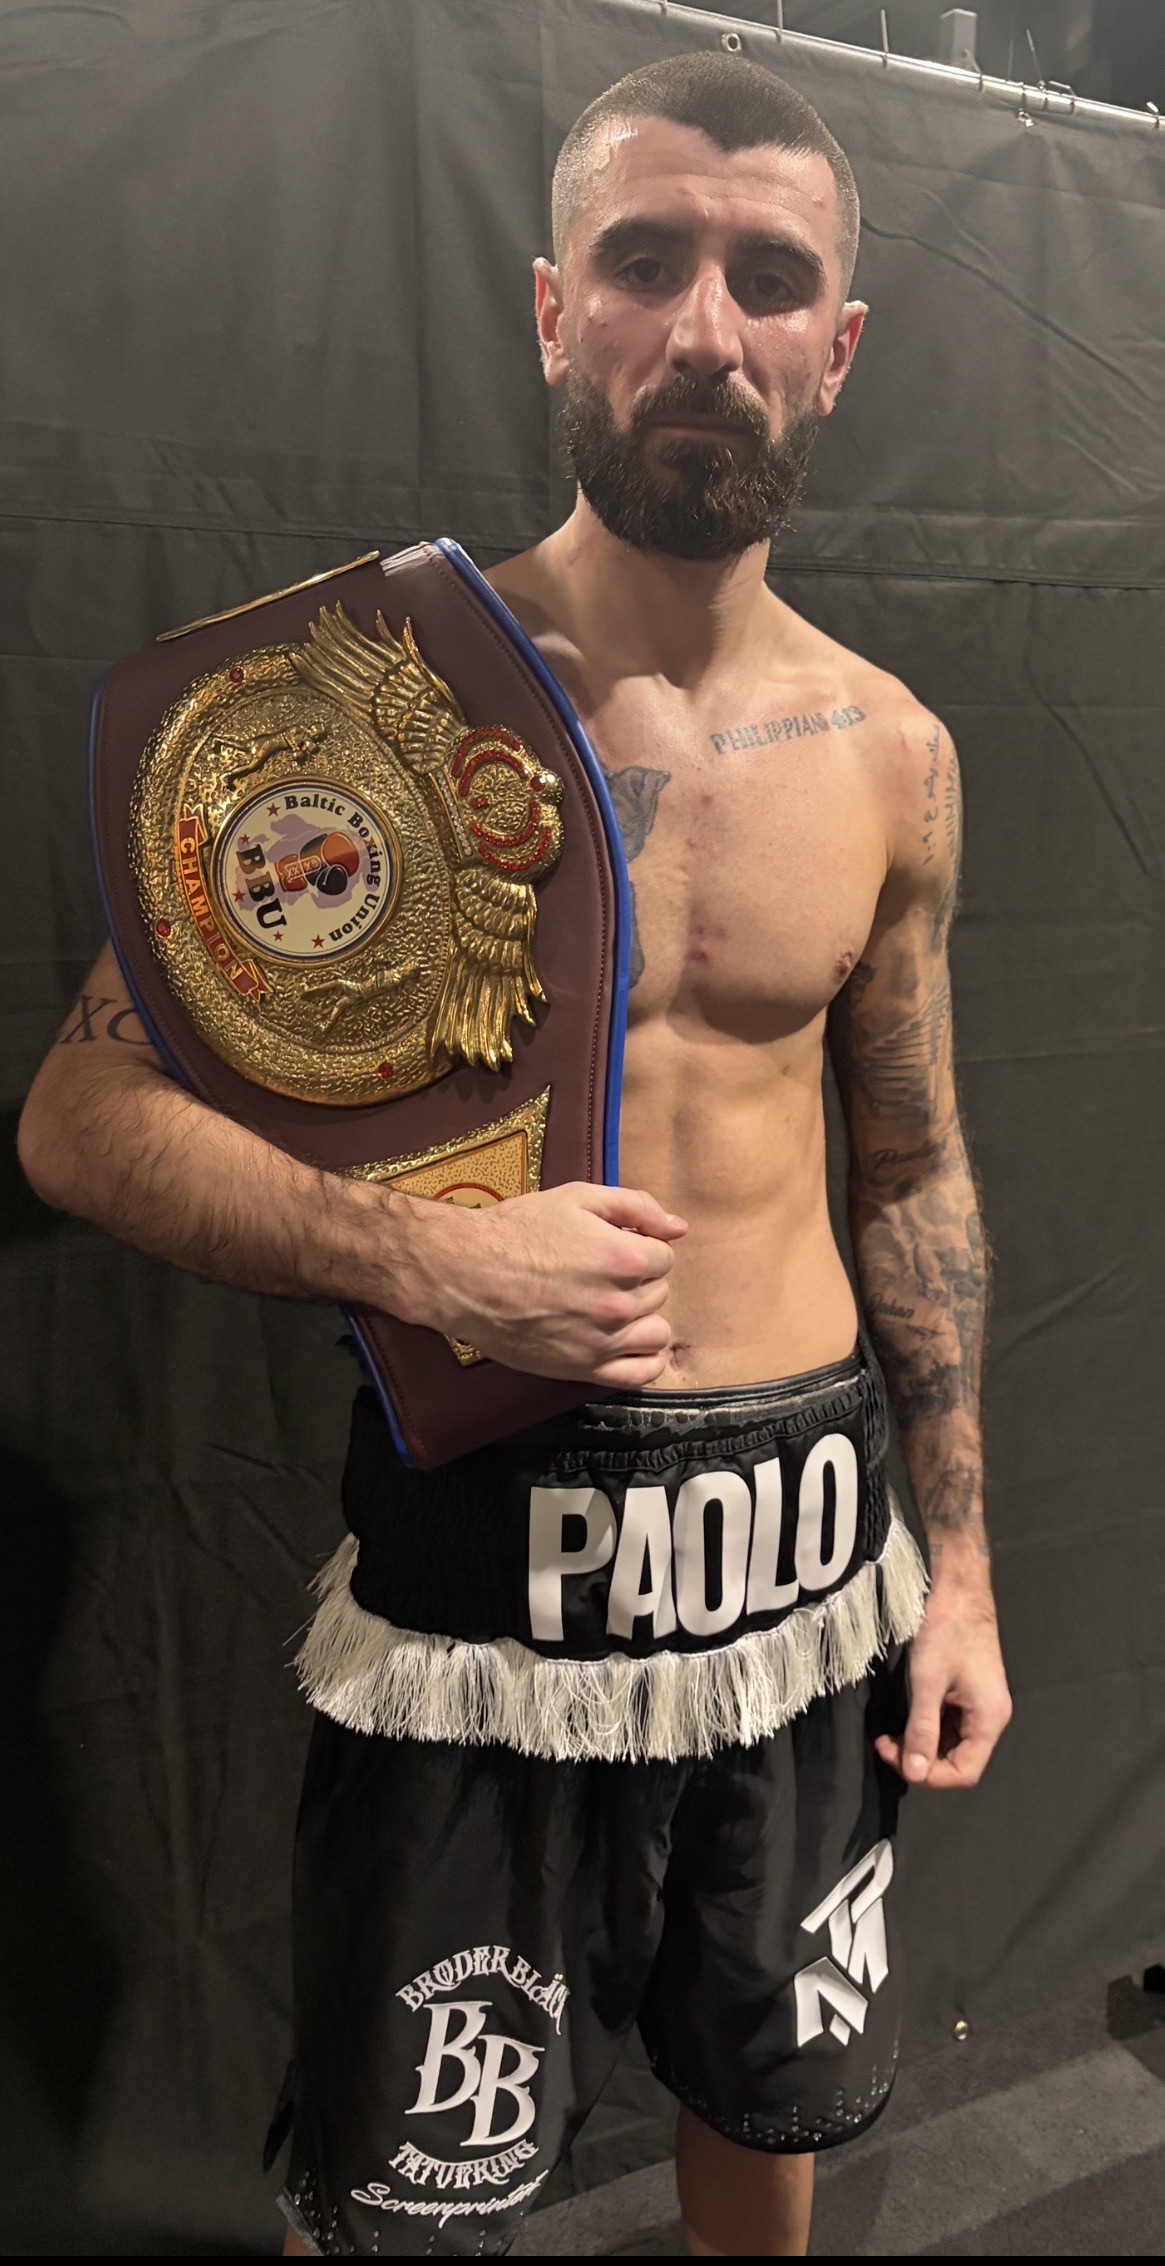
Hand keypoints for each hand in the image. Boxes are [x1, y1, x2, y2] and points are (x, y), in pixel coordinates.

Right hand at [390, 1180, 687, 1387]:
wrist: (466, 1273)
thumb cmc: (518, 1230)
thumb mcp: (577, 1198)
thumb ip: (635, 1207)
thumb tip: (679, 1228)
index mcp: (624, 1258)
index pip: (663, 1257)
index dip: (640, 1247)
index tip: (614, 1246)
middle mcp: (619, 1304)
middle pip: (659, 1292)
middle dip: (638, 1279)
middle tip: (601, 1272)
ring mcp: (603, 1341)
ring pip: (656, 1332)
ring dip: (642, 1316)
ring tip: (611, 1305)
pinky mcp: (583, 1368)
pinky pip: (640, 1374)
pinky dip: (645, 1360)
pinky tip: (630, 1343)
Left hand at [875, 1568, 1011, 1789]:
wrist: (958, 1587)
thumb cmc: (946, 1628)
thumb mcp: (927, 1682)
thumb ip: (922, 1730)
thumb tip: (915, 1773)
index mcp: (989, 1718)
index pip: (964, 1772)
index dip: (930, 1776)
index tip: (897, 1760)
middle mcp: (991, 1716)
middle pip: (958, 1760)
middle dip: (921, 1760)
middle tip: (886, 1746)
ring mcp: (981, 1705)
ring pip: (951, 1743)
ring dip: (921, 1745)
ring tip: (889, 1736)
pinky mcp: (969, 1693)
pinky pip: (949, 1724)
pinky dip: (926, 1728)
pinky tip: (904, 1721)